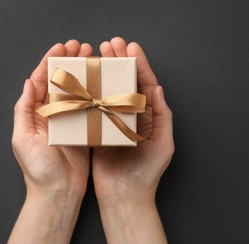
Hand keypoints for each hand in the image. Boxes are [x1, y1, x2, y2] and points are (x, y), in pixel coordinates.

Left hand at [3, 40, 92, 243]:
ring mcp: (68, 121)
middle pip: (60, 82)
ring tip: (93, 58)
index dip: (50, 62)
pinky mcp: (82, 130)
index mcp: (35, 114)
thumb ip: (24, 110)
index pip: (41, 81)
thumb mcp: (22, 138)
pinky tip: (100, 82)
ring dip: (83, 73)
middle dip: (69, 62)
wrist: (58, 193)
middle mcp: (51, 114)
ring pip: (76, 91)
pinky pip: (88, 107)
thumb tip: (28, 82)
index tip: (62, 46)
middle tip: (82, 46)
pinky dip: (93, 93)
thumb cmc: (38, 170)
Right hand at [92, 37, 173, 243]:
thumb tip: (158, 88)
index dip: (139, 64)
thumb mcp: (163, 144)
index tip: (130, 47)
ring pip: (108, 90)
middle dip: (119, 61)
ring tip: (97, 54)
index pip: (144, 84)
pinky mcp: (97, 129)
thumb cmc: (146, 173)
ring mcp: (112, 121)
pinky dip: (90, 91)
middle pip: (125, 82)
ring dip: (104, 71)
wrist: (124, 195)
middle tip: (110, 43)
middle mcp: (130, 115)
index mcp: (148, 116)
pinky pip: (94, 106)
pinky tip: (86, 78)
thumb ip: (162, 116)